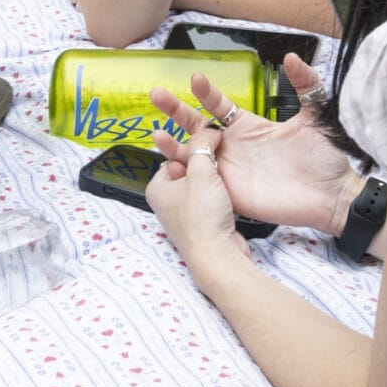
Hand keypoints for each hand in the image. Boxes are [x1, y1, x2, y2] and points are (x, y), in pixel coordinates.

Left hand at [143, 107, 249, 273]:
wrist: (218, 255)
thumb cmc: (202, 218)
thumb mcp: (201, 172)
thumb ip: (203, 146)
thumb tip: (209, 131)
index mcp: (157, 187)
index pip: (173, 154)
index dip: (193, 148)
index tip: (210, 144)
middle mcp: (167, 200)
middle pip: (189, 167)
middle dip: (206, 163)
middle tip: (219, 161)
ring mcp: (185, 213)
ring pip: (203, 183)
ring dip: (215, 179)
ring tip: (225, 180)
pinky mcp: (203, 222)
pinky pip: (212, 199)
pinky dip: (221, 194)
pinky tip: (229, 196)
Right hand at [147, 57, 353, 232]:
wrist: (334, 195)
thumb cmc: (325, 157)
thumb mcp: (315, 115)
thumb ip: (305, 84)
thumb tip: (290, 57)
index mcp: (249, 126)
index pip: (218, 105)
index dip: (206, 92)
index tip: (196, 78)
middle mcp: (234, 146)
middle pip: (196, 126)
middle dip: (175, 110)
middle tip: (156, 94)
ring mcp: (230, 170)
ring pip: (193, 155)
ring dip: (173, 144)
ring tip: (156, 134)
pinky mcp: (232, 193)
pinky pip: (202, 183)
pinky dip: (186, 175)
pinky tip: (172, 165)